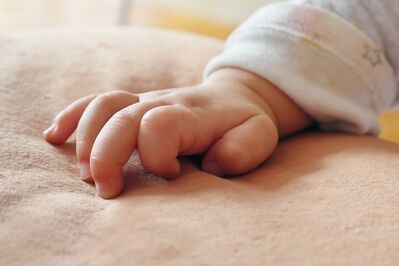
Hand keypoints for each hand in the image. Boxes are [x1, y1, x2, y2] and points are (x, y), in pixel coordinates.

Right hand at [43, 70, 279, 198]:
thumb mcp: (258, 137)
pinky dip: (72, 117)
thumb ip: (240, 151)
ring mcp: (144, 101)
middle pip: (120, 117)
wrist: (236, 96)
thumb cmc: (244, 123)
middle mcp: (161, 103)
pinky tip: (54, 136)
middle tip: (105, 191)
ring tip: (84, 174)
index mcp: (191, 114)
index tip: (173, 176)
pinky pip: (95, 101)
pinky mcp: (133, 103)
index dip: (157, 155)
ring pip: (103, 106)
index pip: (158, 126)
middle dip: (105, 155)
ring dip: (86, 139)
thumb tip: (210, 166)